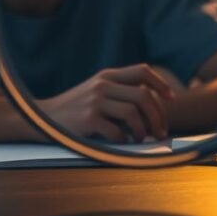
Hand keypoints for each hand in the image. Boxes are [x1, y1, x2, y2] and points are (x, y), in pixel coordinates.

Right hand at [37, 64, 174, 142]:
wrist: (44, 117)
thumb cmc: (76, 107)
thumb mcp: (96, 89)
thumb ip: (119, 89)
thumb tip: (152, 100)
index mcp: (107, 75)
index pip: (142, 71)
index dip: (161, 84)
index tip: (171, 98)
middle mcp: (102, 85)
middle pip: (143, 95)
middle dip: (158, 116)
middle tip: (161, 132)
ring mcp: (95, 102)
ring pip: (133, 113)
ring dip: (143, 130)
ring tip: (142, 139)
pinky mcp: (88, 120)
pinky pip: (117, 132)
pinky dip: (125, 141)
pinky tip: (123, 144)